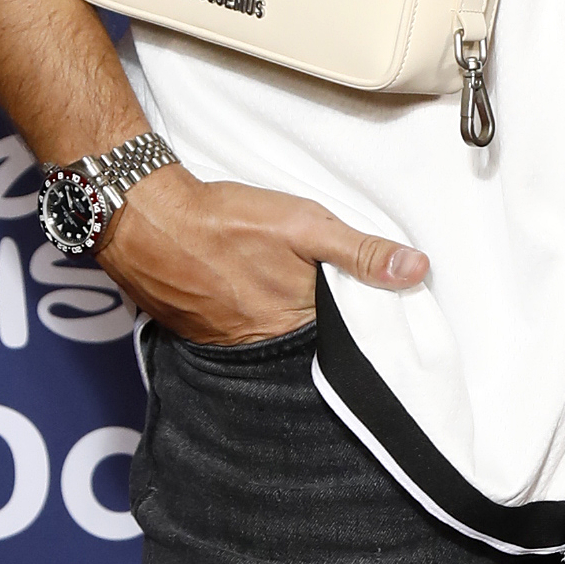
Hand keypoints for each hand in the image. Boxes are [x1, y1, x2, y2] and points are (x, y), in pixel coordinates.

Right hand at [98, 162, 426, 344]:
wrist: (147, 220)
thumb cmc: (227, 220)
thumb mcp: (305, 225)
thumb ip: (360, 251)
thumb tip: (417, 271)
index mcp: (299, 322)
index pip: (348, 332)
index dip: (363, 316)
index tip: (378, 303)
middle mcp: (266, 343)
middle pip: (312, 336)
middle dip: (327, 321)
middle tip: (331, 291)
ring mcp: (230, 341)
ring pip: (277, 335)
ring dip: (289, 318)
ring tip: (293, 289)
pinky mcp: (203, 331)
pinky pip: (242, 331)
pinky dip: (253, 316)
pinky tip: (253, 291)